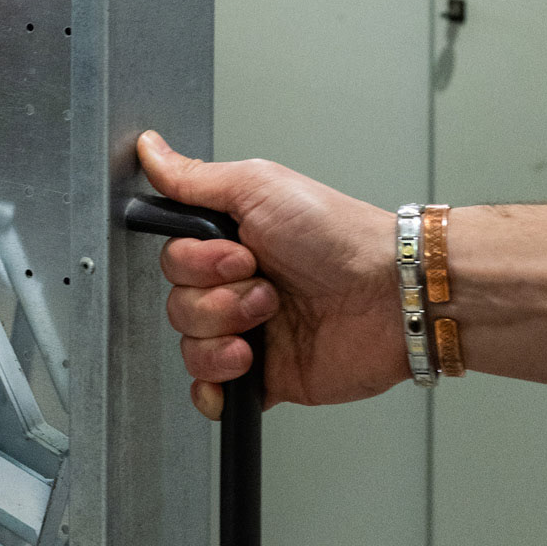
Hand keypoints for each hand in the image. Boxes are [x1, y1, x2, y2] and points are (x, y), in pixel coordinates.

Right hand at [136, 132, 405, 417]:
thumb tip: (152, 150)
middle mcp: (237, 286)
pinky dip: (215, 389)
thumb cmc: (340, 236)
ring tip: (270, 322)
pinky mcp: (266, 377)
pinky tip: (241, 368)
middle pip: (177, 305)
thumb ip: (196, 178)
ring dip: (223, 338)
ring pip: (191, 348)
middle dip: (217, 300)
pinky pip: (212, 394)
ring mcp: (250, 333)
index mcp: (231, 242)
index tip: (235, 254)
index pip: (173, 261)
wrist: (394, 295)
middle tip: (264, 287)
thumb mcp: (260, 186)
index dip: (195, 263)